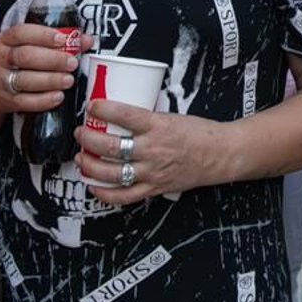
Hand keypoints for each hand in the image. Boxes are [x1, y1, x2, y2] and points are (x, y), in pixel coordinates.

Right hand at [0, 22, 78, 114]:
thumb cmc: (17, 61)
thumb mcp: (28, 45)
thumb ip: (58, 41)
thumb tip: (86, 40)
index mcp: (5, 39)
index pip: (21, 33)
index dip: (43, 35)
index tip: (63, 40)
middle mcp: (0, 58)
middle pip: (25, 56)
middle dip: (52, 60)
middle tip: (72, 63)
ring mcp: (0, 80)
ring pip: (24, 80)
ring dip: (50, 80)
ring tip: (69, 80)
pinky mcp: (5, 100)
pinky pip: (24, 102)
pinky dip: (43, 100)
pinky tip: (58, 96)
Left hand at [73, 101, 227, 204]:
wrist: (220, 154)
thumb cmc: (198, 133)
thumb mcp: (171, 115)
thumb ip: (146, 118)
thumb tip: (120, 114)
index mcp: (158, 126)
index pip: (124, 115)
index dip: (103, 109)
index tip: (92, 106)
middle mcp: (153, 149)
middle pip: (111, 146)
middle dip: (89, 139)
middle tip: (81, 132)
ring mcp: (152, 171)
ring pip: (112, 172)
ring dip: (90, 165)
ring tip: (81, 157)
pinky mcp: (154, 187)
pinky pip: (124, 195)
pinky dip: (105, 193)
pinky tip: (93, 186)